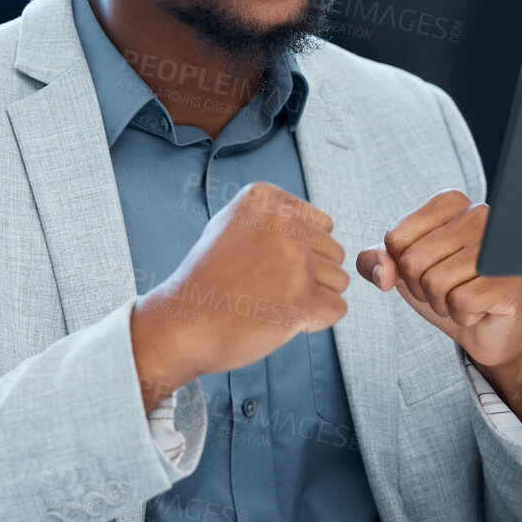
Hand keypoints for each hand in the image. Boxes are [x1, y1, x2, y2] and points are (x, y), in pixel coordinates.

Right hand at [131, 182, 348, 411]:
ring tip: (274, 303)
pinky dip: (316, 321)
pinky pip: (337, 308)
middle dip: (310, 275)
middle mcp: (281, 222)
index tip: (266, 264)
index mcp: (264, 198)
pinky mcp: (302, 299)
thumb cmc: (207, 281)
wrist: (182, 324)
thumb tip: (322, 227)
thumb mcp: (230, 225)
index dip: (301, 252)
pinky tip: (282, 320)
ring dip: (314, 298)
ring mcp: (293, 260)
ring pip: (339, 280)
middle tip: (269, 289)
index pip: (322, 225)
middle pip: (334, 252)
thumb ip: (274, 218)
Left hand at [357, 190, 521, 427]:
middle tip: (447, 287)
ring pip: (435, 283)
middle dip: (421, 287)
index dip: (403, 265)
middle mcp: (479, 215)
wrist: (488, 326)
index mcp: (450, 203)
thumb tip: (384, 271)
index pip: (395, 238)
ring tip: (462, 296)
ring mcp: (498, 247)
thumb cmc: (448, 287)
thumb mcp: (403, 270)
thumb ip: (376, 261)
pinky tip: (479, 307)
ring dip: (441, 302)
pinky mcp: (510, 279)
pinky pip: (459, 302)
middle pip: (413, 261)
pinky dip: (461, 314)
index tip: (429, 267)